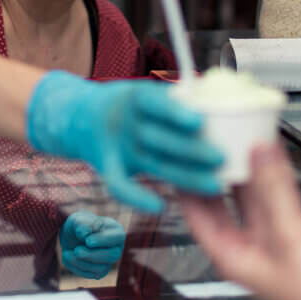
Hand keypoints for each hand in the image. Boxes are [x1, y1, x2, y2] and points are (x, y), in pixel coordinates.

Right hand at [26, 71, 223, 212]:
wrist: (78, 116)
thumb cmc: (125, 104)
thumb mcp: (143, 93)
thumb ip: (175, 100)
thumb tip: (222, 100)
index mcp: (134, 97)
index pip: (153, 102)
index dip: (174, 112)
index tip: (199, 120)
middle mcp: (124, 122)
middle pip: (159, 138)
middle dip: (192, 150)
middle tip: (221, 157)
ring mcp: (116, 146)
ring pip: (153, 164)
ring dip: (185, 177)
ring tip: (215, 185)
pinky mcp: (108, 167)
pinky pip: (119, 186)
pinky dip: (136, 198)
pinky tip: (160, 206)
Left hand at [59, 211, 124, 279]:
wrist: (71, 237)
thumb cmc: (78, 225)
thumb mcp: (78, 219)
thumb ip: (82, 223)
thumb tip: (84, 233)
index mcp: (116, 231)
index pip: (118, 237)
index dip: (103, 240)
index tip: (87, 241)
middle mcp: (116, 248)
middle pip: (112, 255)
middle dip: (92, 254)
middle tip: (77, 250)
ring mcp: (109, 262)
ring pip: (101, 268)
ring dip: (81, 262)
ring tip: (66, 253)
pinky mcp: (99, 272)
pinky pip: (91, 274)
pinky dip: (77, 267)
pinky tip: (67, 257)